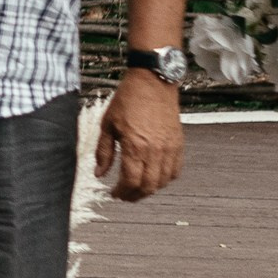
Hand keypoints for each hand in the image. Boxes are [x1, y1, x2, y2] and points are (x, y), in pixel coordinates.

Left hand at [96, 67, 182, 201]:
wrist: (152, 81)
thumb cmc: (129, 98)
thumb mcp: (107, 124)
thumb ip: (104, 151)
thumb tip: (99, 173)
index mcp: (135, 145)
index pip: (130, 181)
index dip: (122, 192)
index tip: (114, 194)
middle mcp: (155, 150)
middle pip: (148, 186)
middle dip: (135, 195)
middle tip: (125, 196)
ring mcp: (169, 147)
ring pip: (163, 181)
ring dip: (150, 189)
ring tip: (138, 188)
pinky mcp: (178, 143)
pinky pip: (176, 170)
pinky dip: (166, 179)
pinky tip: (155, 177)